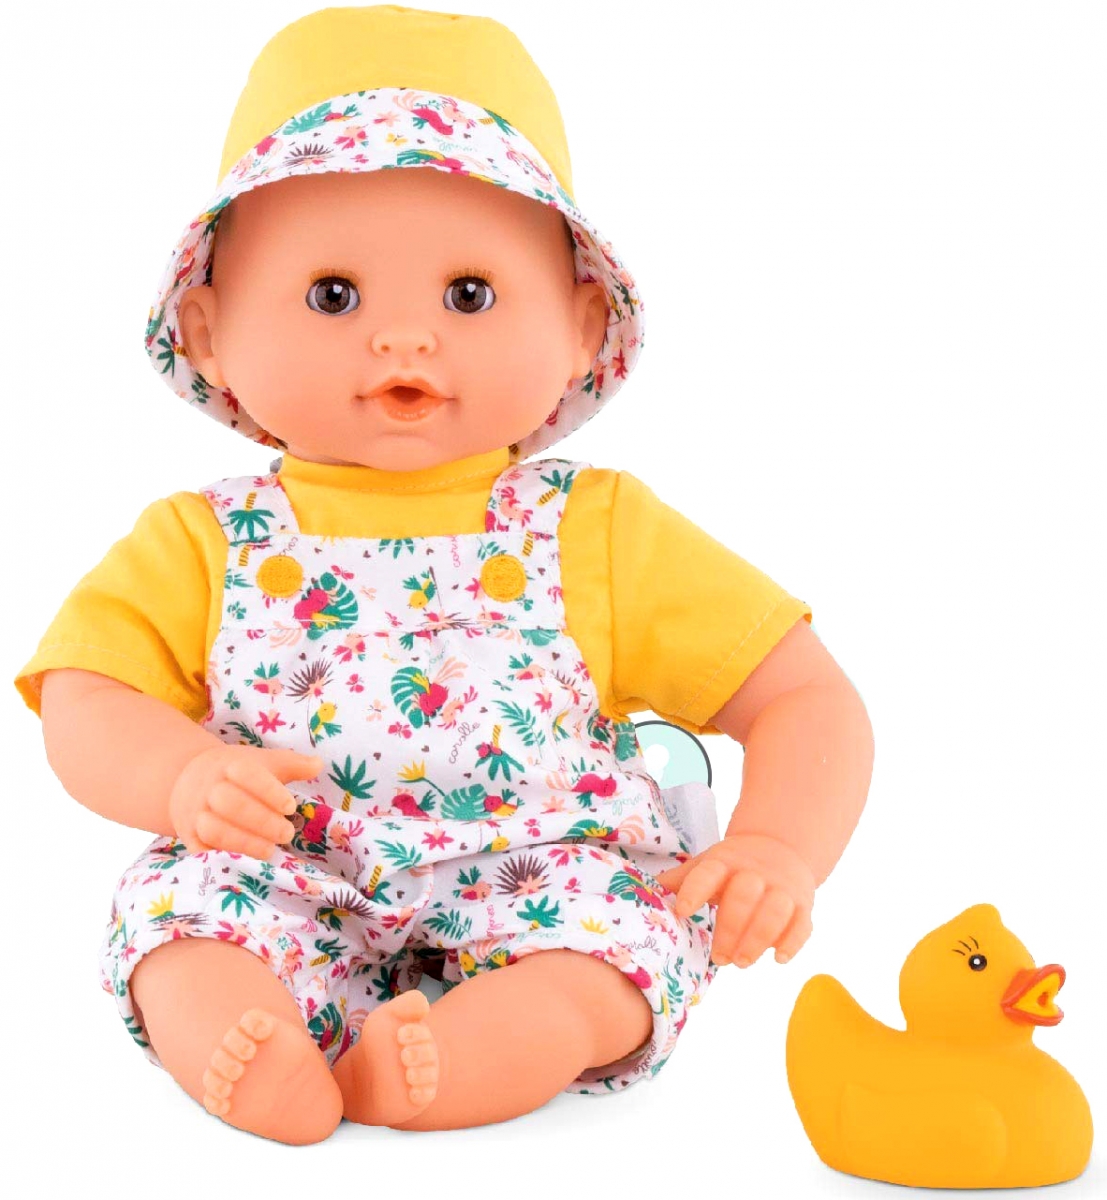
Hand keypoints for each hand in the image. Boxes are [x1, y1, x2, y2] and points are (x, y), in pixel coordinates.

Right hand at [169, 744, 322, 858]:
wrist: (188, 777)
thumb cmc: (237, 772)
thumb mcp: (264, 762)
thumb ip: (292, 764)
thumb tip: (318, 764)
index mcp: (230, 765)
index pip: (247, 774)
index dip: (269, 792)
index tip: (290, 807)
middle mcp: (209, 787)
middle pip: (231, 803)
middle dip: (262, 821)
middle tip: (286, 833)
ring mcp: (196, 812)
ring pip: (214, 829)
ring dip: (244, 842)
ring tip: (269, 850)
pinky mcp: (189, 835)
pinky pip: (201, 849)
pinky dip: (222, 856)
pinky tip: (245, 861)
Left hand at [655, 833, 815, 966]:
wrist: (781, 847)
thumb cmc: (734, 866)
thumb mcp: (707, 866)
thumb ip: (680, 881)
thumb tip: (637, 891)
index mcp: (725, 862)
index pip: (709, 872)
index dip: (695, 890)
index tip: (682, 911)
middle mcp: (754, 873)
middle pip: (744, 895)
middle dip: (730, 929)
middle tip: (719, 958)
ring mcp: (781, 888)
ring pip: (774, 909)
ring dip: (758, 938)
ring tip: (742, 961)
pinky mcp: (803, 904)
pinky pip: (802, 923)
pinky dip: (792, 942)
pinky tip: (778, 958)